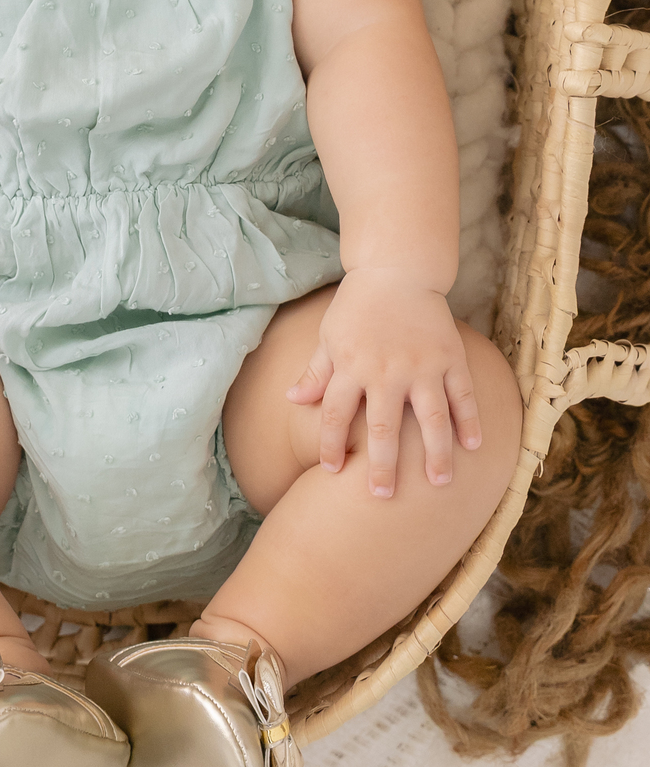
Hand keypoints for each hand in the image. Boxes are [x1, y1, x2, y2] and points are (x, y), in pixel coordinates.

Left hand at [285, 268, 480, 496]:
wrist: (397, 270)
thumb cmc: (358, 306)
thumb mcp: (329, 336)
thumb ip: (315, 372)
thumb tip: (292, 399)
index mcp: (351, 366)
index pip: (334, 415)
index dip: (330, 445)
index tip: (331, 472)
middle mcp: (385, 370)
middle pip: (381, 427)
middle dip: (382, 465)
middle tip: (382, 496)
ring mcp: (421, 365)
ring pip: (430, 418)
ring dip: (435, 453)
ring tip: (439, 483)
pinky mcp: (449, 356)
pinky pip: (462, 394)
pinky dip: (469, 420)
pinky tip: (474, 446)